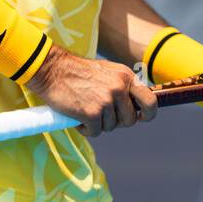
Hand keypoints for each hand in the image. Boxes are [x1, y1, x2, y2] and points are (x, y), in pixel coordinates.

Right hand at [27, 45, 157, 137]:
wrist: (52, 69)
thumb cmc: (77, 72)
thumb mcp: (107, 72)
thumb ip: (122, 86)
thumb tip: (135, 107)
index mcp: (125, 76)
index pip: (151, 100)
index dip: (148, 114)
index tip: (141, 118)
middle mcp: (119, 88)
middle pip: (130, 120)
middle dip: (117, 122)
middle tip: (102, 115)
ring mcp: (106, 100)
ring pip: (111, 127)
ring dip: (98, 124)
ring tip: (85, 110)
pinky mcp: (92, 113)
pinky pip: (95, 132)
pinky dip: (86, 129)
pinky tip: (78, 118)